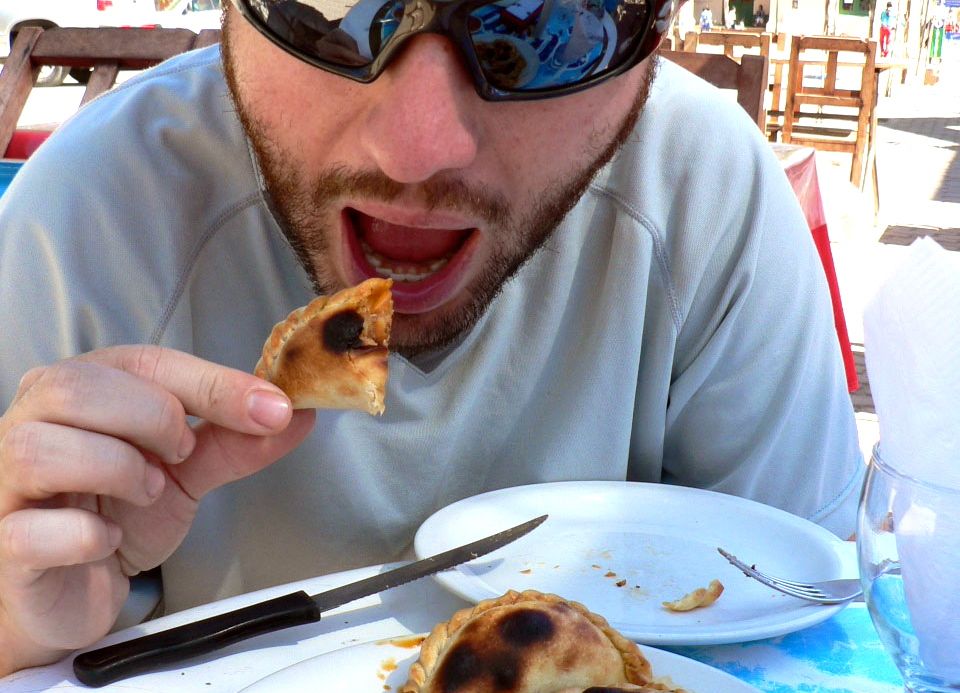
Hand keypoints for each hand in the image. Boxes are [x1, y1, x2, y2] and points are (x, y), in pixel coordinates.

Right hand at [0, 346, 314, 674]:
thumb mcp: (185, 471)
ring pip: (45, 449)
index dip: (213, 382)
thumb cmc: (115, 515)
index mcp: (79, 389)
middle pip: (80, 388)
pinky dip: (88, 536)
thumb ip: (234, 441)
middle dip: (154, 418)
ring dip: (119, 471)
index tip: (272, 408)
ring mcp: (5, 482)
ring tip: (145, 492)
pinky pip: (34, 529)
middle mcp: (30, 422)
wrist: (73, 591)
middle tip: (181, 454)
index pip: (144, 362)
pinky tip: (108, 540)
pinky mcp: (2, 541)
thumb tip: (297, 415)